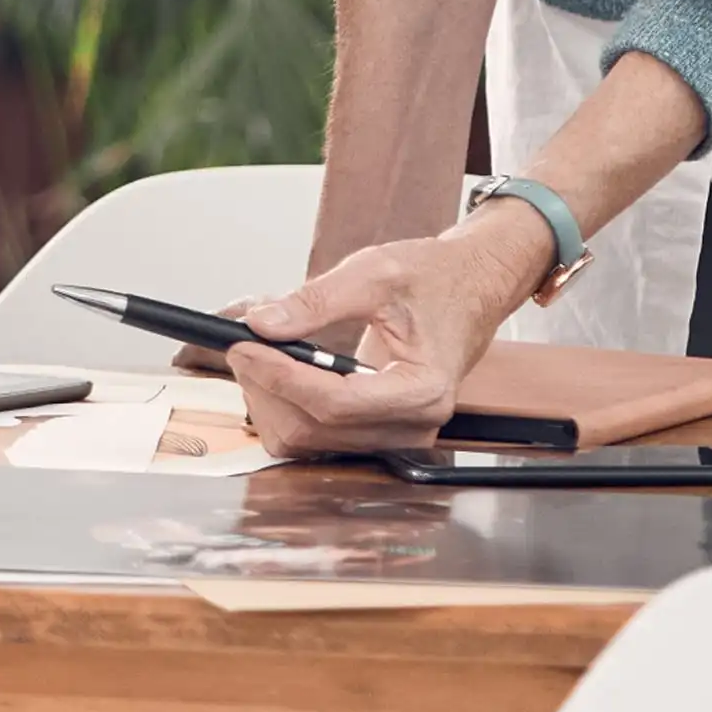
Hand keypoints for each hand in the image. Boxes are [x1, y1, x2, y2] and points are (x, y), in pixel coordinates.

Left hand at [222, 205, 557, 454]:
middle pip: (314, 428)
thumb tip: (261, 323)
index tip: (242, 345)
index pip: (334, 403)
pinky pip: (315, 434)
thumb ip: (314, 301)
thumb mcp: (374, 272)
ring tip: (258, 347)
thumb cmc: (436, 279)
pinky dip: (284, 402)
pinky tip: (276, 365)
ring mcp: (394, 433)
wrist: (470, 286)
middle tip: (241, 339)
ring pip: (306, 439)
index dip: (279, 376)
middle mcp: (412, 424)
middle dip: (266, 384)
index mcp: (422, 389)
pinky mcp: (376, 430)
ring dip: (269, 395)